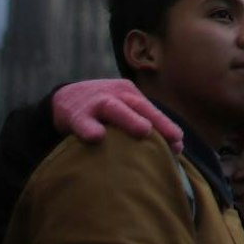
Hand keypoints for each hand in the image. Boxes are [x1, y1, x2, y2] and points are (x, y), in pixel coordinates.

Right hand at [52, 78, 181, 150]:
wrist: (63, 100)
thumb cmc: (102, 111)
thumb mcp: (122, 110)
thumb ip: (143, 124)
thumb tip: (177, 149)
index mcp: (130, 93)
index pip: (152, 110)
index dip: (167, 126)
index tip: (180, 144)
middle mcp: (115, 95)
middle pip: (139, 106)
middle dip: (158, 122)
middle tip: (175, 138)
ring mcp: (95, 103)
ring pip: (114, 109)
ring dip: (130, 119)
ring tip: (144, 131)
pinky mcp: (75, 114)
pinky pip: (83, 122)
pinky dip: (89, 128)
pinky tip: (96, 137)